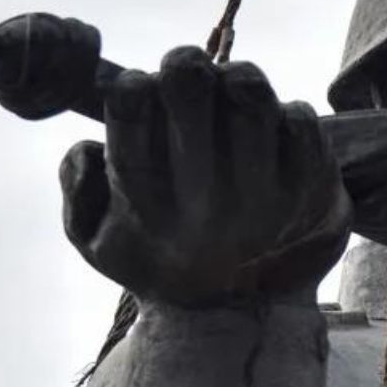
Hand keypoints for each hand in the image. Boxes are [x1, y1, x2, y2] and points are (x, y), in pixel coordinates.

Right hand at [58, 48, 352, 306]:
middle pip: (191, 83)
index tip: (140, 93)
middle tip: (187, 75)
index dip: (133, 85)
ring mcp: (263, 197)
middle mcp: (204, 201)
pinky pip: (299, 116)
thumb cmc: (161, 261)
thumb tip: (93, 143)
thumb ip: (75, 185)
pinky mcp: (311, 192)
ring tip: (229, 94)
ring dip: (235, 79)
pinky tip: (270, 133)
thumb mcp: (97, 240)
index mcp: (145, 206)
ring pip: (249, 89)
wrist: (241, 320)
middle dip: (184, 65)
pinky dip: (283, 112)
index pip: (131, 105)